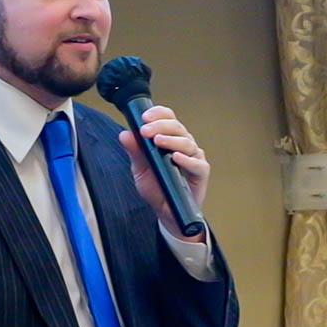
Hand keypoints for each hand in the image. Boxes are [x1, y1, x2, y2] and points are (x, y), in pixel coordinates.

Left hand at [118, 106, 208, 241]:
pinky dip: (187, 159)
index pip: (168, 118)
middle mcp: (183, 144)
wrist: (166, 212)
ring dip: (171, 140)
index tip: (144, 117)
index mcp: (170, 138)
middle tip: (146, 131)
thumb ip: (134, 152)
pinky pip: (197, 163)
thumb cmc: (157, 187)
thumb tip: (125, 134)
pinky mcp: (201, 172)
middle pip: (177, 127)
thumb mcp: (140, 169)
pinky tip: (176, 158)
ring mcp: (194, 157)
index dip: (158, 114)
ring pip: (187, 142)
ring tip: (158, 142)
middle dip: (160, 126)